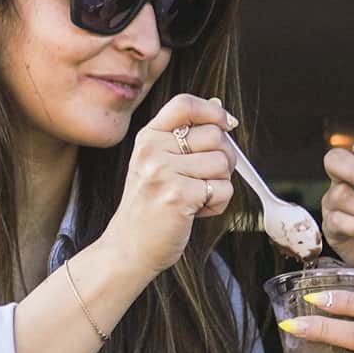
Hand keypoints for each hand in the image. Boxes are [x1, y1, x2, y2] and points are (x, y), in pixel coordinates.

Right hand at [101, 93, 234, 273]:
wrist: (128, 248)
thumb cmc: (148, 207)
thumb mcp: (159, 163)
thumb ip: (185, 134)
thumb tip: (217, 105)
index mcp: (148, 138)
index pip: (184, 104)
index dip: (213, 111)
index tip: (226, 124)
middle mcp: (152, 150)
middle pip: (215, 135)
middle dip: (223, 158)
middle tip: (205, 178)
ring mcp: (163, 172)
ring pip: (223, 163)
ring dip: (219, 184)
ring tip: (196, 197)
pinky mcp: (178, 196)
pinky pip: (223, 189)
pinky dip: (217, 204)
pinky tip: (196, 211)